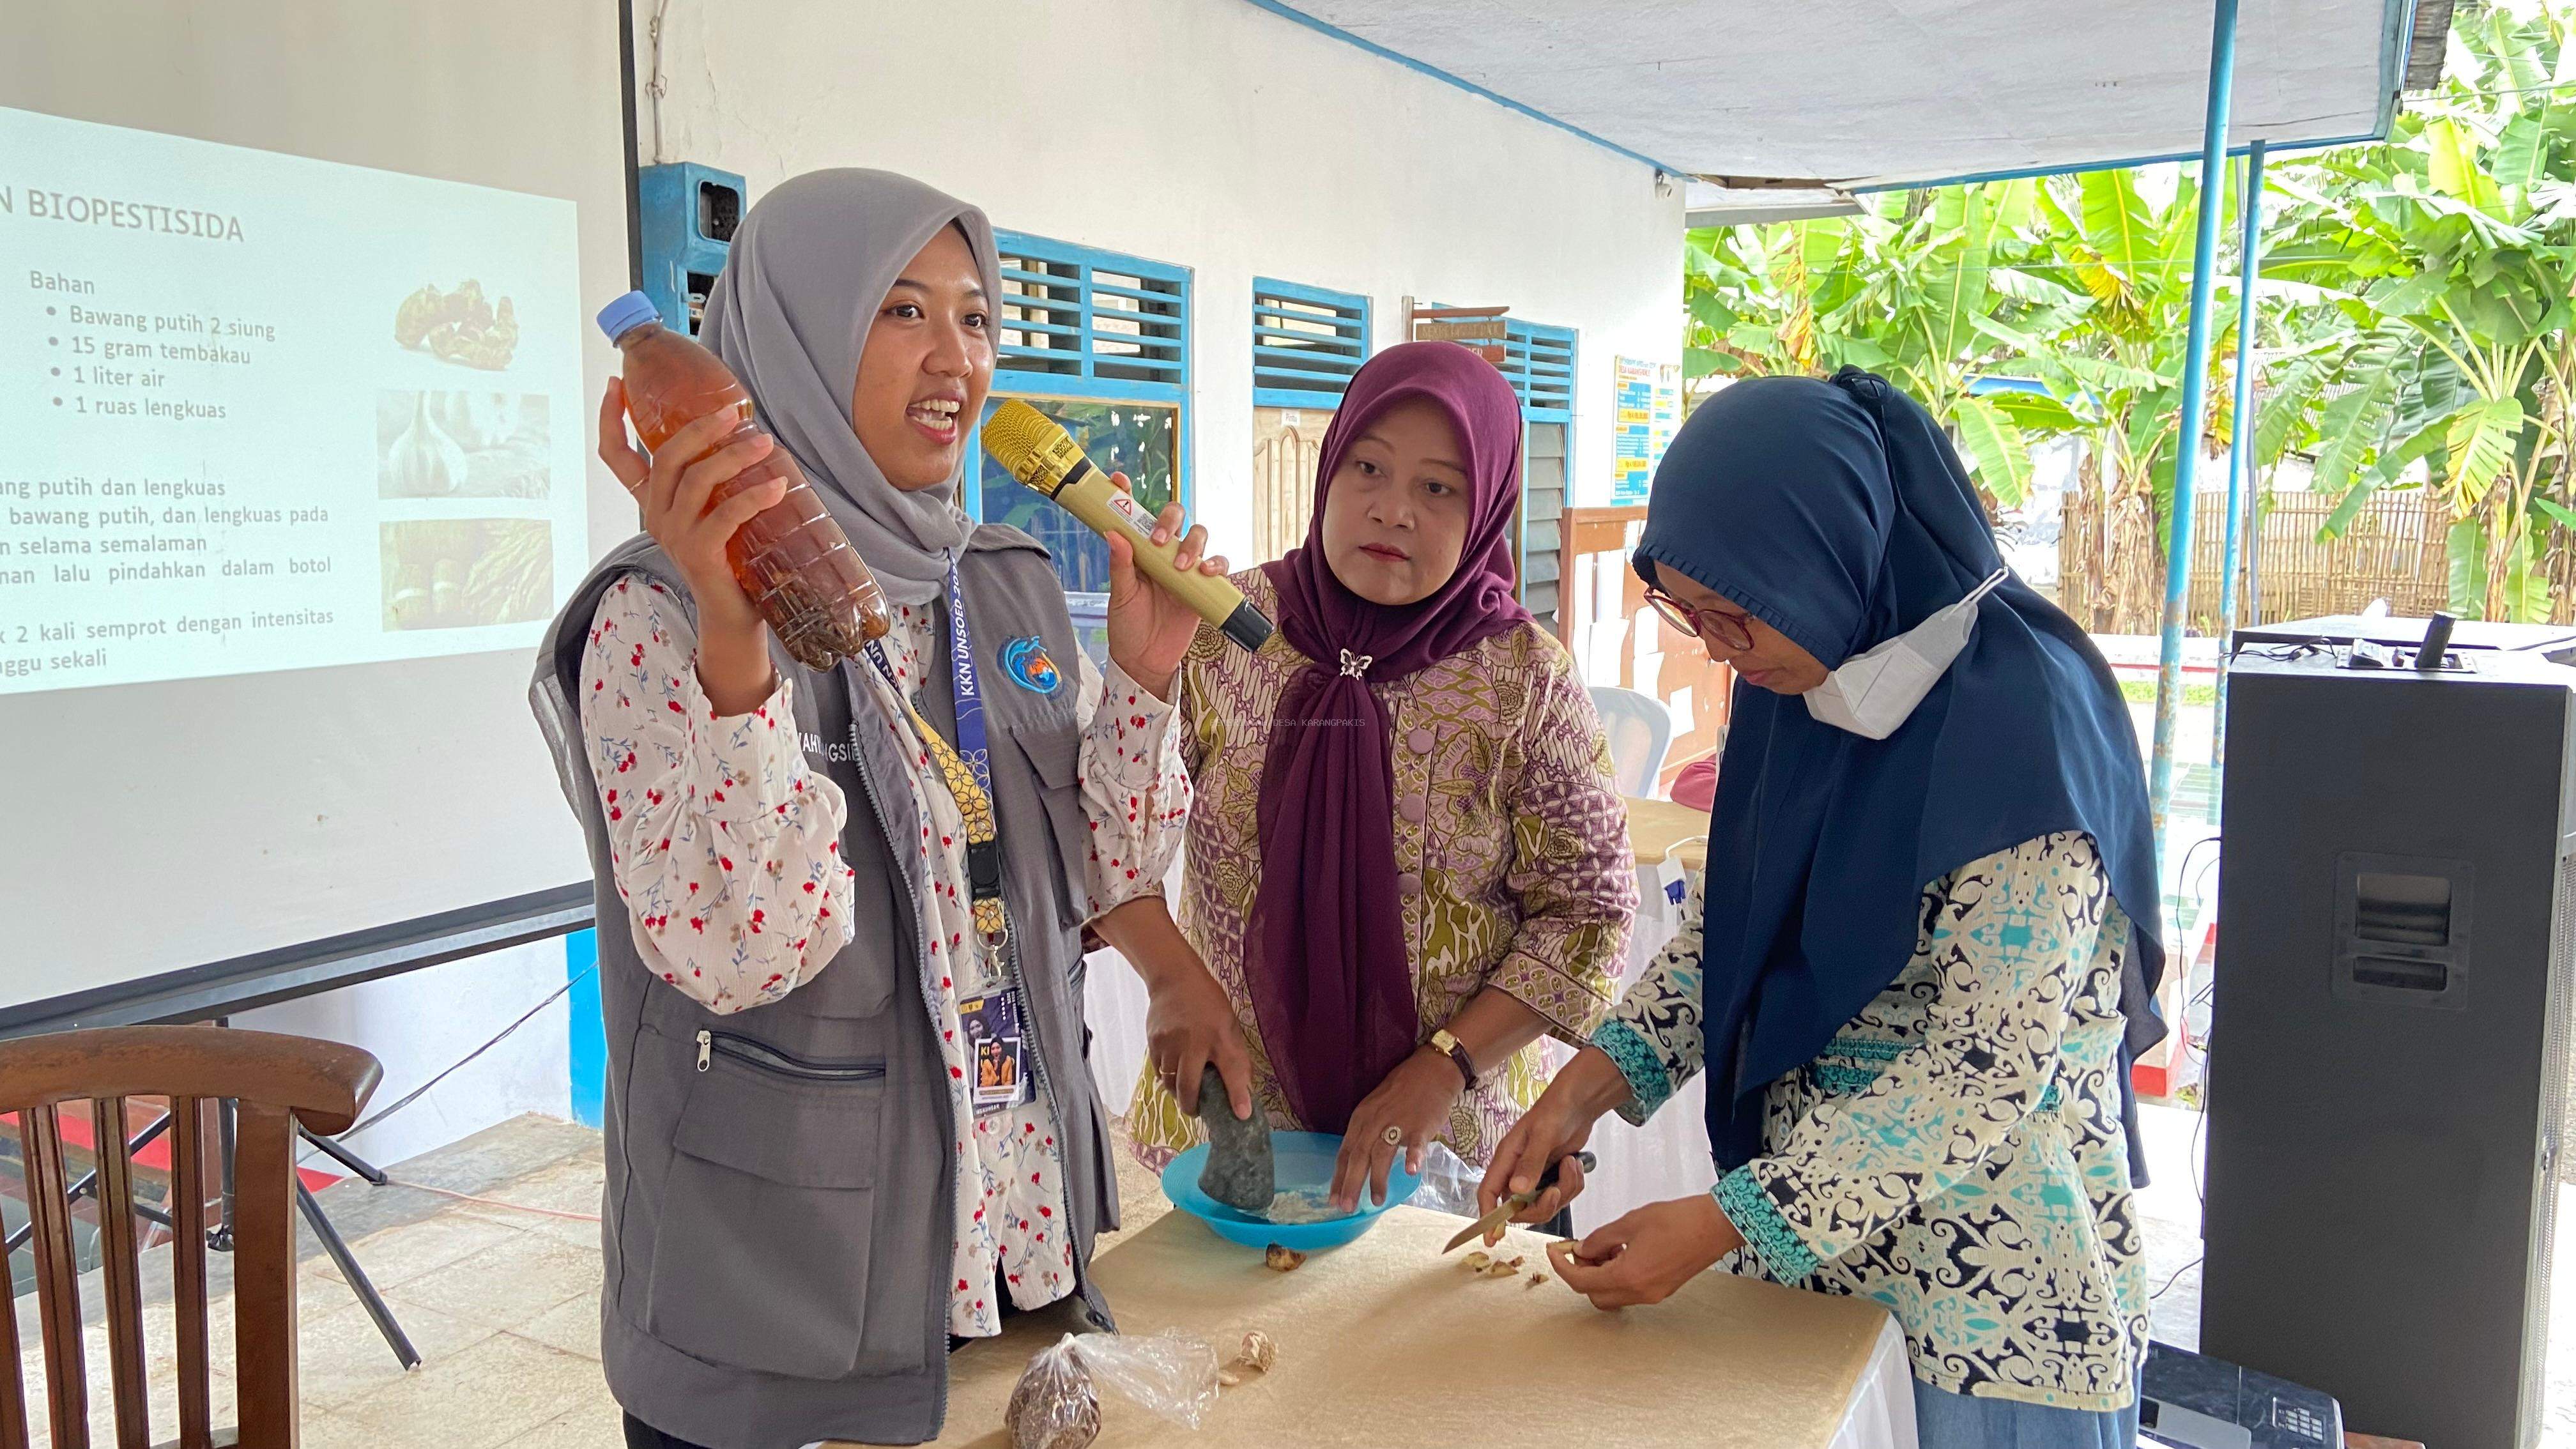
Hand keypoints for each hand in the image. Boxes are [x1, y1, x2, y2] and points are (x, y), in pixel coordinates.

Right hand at [597, 379, 778, 713]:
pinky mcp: (701, 554)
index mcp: (654, 502)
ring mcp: (676, 536)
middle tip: (731, 412)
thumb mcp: (717, 510)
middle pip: (664, 458)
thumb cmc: (731, 558)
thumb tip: (753, 436)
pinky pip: (725, 515)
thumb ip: (719, 481)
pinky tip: (777, 485)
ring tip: (766, 444)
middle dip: (697, 429)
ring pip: (696, 480)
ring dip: (732, 456)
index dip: (612, 420)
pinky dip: (754, 496)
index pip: (617, 457)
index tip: (615, 383)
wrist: (735, 616)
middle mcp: (657, 516)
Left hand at [1102, 473, 1225, 701]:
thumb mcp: (1120, 595)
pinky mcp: (1203, 586)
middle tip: (1159, 541)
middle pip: (1175, 517)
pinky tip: (1207, 572)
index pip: (1135, 515)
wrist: (1146, 660)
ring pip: (1199, 536)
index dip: (1127, 494)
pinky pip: (1218, 565)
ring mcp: (1185, 567)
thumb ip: (1120, 565)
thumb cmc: (1128, 626)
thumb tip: (1113, 533)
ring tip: (1183, 566)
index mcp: (1139, 551)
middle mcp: (1164, 553)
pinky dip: (1217, 563)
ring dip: (1194, 543)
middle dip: (1169, 520)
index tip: (1119, 481)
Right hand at [1140, 936, 1253, 1121]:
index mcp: (1220, 1036)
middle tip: (1197, 1111)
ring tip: (1185, 1091)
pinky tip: (1173, 1071)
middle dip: (1192, 1106)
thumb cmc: (1208, 1005)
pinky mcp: (1153, 1043)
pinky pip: (1158, 1071)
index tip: (1242, 1115)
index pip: (1233, 1070)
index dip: (1238, 1096)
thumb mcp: (1229, 1026)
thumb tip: (1243, 1091)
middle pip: (1189, 1087)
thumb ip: (1235, 1058)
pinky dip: (1166, 1078)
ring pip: (1170, 1082)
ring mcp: (1169, 1043)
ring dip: (1178, 1093)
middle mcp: (1193, 1041)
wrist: (1175, 979)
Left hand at [1330, 1048, 1462, 1211]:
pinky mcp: (1421, 1124)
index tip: (1332, 1200)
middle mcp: (1375, 1120)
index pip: (1345, 1151)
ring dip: (1377, 1179)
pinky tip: (1409, 1171)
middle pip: (1359, 1155)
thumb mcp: (1375, 1107)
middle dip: (1351, 1183)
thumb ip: (1366, 1132)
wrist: (1433, 1069)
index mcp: (1362, 1118)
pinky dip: (1412, 1156)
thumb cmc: (1404, 1090)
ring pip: (1382, 1153)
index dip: (1338, 1177)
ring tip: (1375, 1201)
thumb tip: (1357, 1161)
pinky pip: (1415, 1142)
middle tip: (1346, 1208)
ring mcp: (1398, 1122)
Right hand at [1476, 1095, 1598, 1243]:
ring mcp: (1537, 1175)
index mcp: (1506, 1159)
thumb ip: (1530, 1164)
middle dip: (1542, 1205)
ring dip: (1564, 1190)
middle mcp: (1517, 1171)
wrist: (1579, 1102)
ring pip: (1545, 1204)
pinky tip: (1576, 1164)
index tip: (1492, 1239)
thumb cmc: (1555, 1111)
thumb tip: (1516, 1193)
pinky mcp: (1554, 1176)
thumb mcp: (1542, 1135)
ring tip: (1572, 1166)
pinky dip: (1573, 1185)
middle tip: (1557, 1190)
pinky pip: (1562, 1196)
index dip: (1488, 1217)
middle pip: (1521, 1208)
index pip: (1488, 1193)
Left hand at [1546, 1194, 1742, 1309]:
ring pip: (1612, 1295)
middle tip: (1582, 1248)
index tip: (1554, 1251)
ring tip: (1607, 1245)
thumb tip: (1582, 1250)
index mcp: (1628, 1276)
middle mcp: (1640, 1292)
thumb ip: (1601, 1238)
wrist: (1716, 1226)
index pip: (1581, 1282)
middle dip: (1582, 1273)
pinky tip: (1624, 1251)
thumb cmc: (1679, 1220)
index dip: (1562, 1266)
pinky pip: (1629, 1291)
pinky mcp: (1662, 1290)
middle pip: (1594, 1295)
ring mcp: (1653, 1294)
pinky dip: (1618, 1275)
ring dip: (1601, 1274)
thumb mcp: (1631, 1222)